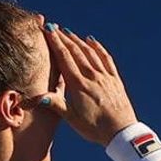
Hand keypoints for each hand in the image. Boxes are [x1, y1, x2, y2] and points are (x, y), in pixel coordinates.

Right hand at [41, 25, 136, 145]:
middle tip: (54, 27)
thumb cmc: (95, 129)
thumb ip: (56, 105)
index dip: (55, 42)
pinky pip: (106, 59)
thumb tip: (38, 97)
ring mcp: (105, 77)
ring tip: (69, 33)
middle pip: (76, 51)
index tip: (47, 30)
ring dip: (78, 41)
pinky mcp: (115, 80)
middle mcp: (92, 77)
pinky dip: (98, 48)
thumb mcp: (73, 119)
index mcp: (79, 85)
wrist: (122, 132)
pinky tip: (92, 41)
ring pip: (90, 52)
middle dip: (64, 38)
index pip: (64, 58)